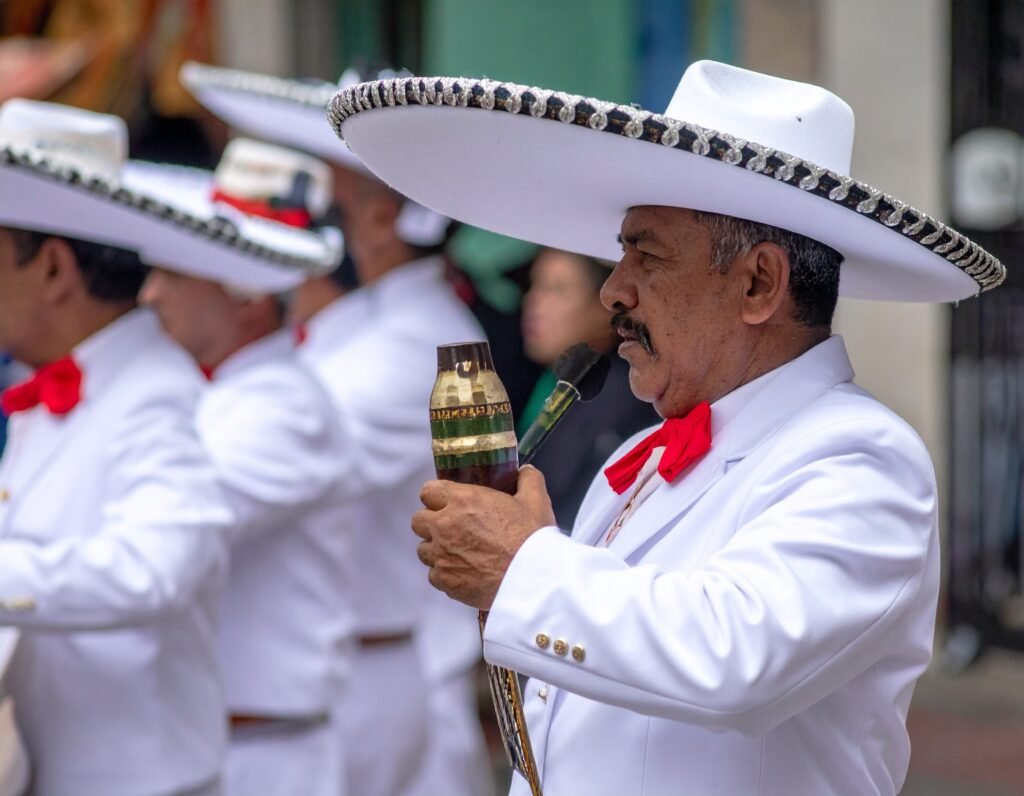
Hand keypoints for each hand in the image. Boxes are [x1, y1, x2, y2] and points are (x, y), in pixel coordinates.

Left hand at [411, 465, 555, 609]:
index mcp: (462, 500)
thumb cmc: (532, 539)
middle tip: (450, 528)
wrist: (532, 579)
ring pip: (423, 549)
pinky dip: (445, 574)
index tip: (446, 502)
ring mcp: (441, 554)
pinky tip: (463, 573)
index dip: (437, 496)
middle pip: (418, 520)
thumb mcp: (536, 501)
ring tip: (458, 553)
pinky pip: (434, 575)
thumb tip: (524, 471)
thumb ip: (527, 480)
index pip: (428, 491)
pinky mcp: (445, 580)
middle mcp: (445, 525)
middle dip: (431, 523)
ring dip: (436, 549)